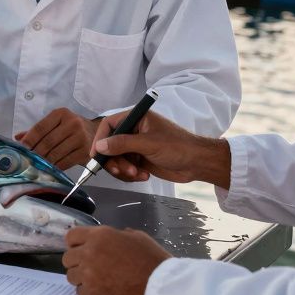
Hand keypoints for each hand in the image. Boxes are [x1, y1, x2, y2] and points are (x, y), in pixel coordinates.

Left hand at [15, 108, 96, 169]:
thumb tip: (18, 138)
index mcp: (61, 114)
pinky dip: (56, 167)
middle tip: (27, 161)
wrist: (98, 132)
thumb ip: (38, 130)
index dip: (29, 139)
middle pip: (48, 142)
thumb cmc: (72, 128)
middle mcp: (72, 123)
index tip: (21, 149)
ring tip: (36, 166)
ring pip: (56, 153)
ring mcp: (80, 137)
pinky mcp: (86, 151)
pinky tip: (50, 169)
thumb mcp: (57, 123)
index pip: (41, 127)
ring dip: (44, 162)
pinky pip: (66, 162)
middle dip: (35, 153)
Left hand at [63, 226, 169, 294]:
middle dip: (77, 262)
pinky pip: (80, 292)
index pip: (71, 237)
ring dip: (81, 279)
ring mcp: (88, 276)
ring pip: (72, 276)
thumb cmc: (152, 260)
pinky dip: (88, 293)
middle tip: (91, 267)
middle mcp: (88, 254)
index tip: (81, 249)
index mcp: (99, 236)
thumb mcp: (137, 237)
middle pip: (68, 258)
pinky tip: (101, 291)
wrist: (159, 288)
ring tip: (97, 281)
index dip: (76, 243)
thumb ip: (117, 236)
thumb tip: (111, 238)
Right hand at [93, 110, 230, 188]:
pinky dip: (131, 174)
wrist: (198, 163)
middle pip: (110, 145)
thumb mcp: (149, 143)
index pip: (109, 124)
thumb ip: (123, 144)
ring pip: (117, 159)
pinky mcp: (140, 159)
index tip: (96, 154)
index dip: (100, 139)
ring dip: (124, 169)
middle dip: (115, 160)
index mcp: (137, 118)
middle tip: (122, 170)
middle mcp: (134, 130)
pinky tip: (144, 176)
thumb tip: (101, 146)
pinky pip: (125, 168)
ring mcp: (137, 146)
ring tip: (137, 174)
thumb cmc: (179, 146)